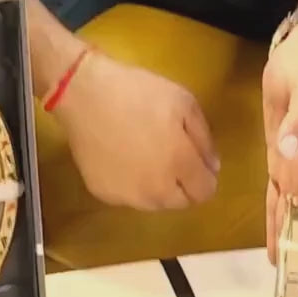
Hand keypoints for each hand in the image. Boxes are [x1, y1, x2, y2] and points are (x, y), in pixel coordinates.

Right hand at [53, 49, 219, 209]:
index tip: (198, 162)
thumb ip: (204, 138)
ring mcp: (128, 196)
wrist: (85, 94)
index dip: (206, 178)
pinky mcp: (104, 194)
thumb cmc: (138, 92)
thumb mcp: (184, 102)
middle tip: (173, 158)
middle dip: (184, 185)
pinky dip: (132, 185)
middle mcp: (156, 190)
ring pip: (155, 203)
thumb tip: (212, 167)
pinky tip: (125, 160)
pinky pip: (128, 197)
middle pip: (182, 202)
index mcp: (179, 165)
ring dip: (160, 188)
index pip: (205, 192)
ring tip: (148, 159)